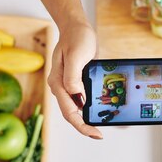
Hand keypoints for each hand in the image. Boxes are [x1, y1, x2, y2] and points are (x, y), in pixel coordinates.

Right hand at [47, 19, 102, 138]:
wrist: (75, 26)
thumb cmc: (75, 38)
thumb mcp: (76, 56)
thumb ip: (74, 78)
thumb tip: (78, 98)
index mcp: (57, 83)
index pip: (69, 112)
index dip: (82, 125)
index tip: (96, 132)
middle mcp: (61, 87)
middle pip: (72, 114)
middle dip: (85, 126)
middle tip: (100, 134)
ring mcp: (68, 86)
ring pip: (78, 109)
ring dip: (88, 118)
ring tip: (104, 124)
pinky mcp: (77, 82)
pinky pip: (84, 99)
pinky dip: (92, 106)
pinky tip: (103, 109)